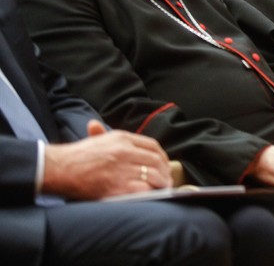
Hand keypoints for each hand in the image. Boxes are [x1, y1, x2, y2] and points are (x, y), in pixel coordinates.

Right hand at [42, 120, 171, 199]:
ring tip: (162, 188)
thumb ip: (101, 133)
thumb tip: (95, 125)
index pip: (153, 145)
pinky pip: (144, 189)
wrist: (60, 169)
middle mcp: (125, 151)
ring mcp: (123, 169)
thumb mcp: (93, 139)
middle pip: (156, 161)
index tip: (164, 164)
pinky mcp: (118, 186)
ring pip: (153, 175)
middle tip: (166, 179)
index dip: (162, 156)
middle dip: (164, 171)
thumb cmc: (75, 156)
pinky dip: (150, 193)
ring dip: (160, 183)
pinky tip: (151, 195)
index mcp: (122, 138)